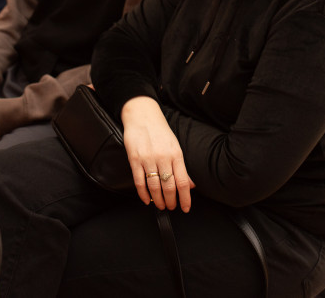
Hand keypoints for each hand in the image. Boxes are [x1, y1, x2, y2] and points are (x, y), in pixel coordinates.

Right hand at [121, 97, 193, 211]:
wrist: (142, 115)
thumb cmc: (160, 131)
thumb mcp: (175, 146)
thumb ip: (182, 167)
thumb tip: (190, 185)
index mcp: (176, 154)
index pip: (183, 182)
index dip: (185, 198)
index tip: (185, 208)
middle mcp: (163, 158)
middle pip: (168, 186)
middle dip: (171, 201)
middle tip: (171, 207)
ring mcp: (148, 159)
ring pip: (154, 186)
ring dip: (158, 200)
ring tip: (160, 205)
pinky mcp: (134, 159)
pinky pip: (139, 181)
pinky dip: (143, 194)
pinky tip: (146, 199)